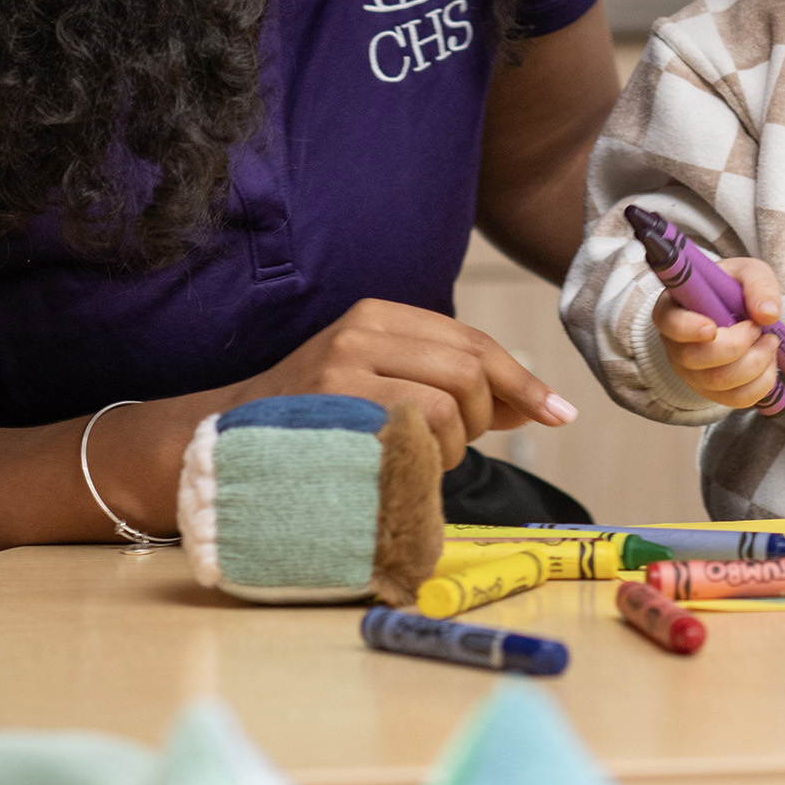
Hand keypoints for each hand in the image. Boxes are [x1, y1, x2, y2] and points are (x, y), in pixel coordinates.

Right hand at [240, 298, 578, 470]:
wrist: (225, 437)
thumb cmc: (317, 414)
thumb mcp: (382, 378)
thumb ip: (451, 384)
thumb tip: (533, 404)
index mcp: (378, 315)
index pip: (473, 343)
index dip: (522, 381)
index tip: (559, 413)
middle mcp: (361, 333)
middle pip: (468, 372)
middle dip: (482, 419)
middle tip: (461, 445)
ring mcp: (342, 374)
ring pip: (446, 408)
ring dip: (451, 448)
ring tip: (419, 458)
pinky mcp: (332, 416)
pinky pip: (412, 439)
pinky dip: (425, 462)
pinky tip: (406, 468)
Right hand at [651, 257, 783, 410]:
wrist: (737, 312)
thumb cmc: (732, 289)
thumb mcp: (746, 273)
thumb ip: (758, 285)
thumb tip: (768, 314)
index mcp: (673, 310)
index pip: (670, 324)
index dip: (688, 329)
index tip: (712, 328)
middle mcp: (676, 346)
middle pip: (696, 359)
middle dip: (736, 346)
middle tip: (757, 327)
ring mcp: (692, 373)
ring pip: (718, 382)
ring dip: (754, 363)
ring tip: (770, 342)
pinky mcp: (713, 391)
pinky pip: (736, 399)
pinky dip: (761, 383)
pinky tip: (768, 362)